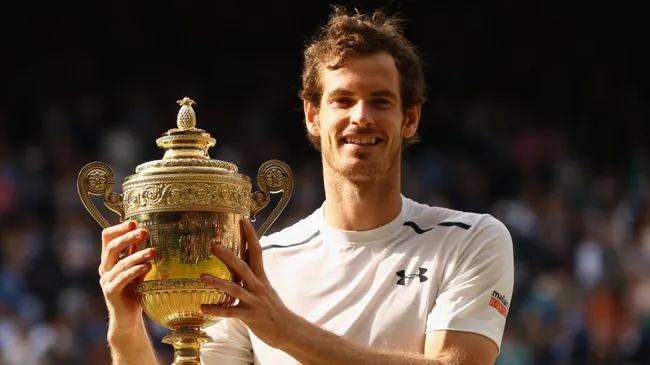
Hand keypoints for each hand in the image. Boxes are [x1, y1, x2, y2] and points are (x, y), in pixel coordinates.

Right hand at [99, 220, 154, 330]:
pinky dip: (135, 271)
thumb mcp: (137, 269)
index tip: (134, 222)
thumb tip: (143, 232)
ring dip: (138, 255)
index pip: (107, 238)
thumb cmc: (134, 291)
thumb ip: (136, 253)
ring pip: (120, 263)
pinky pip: (122, 278)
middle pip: (112, 247)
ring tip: (153, 251)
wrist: (128, 318)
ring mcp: (106, 281)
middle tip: (144, 232)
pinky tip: (148, 266)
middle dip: (128, 237)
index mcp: (109, 260)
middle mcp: (105, 268)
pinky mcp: (111, 292)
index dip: (119, 229)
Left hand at [200, 218, 296, 347]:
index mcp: (261, 277)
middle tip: (214, 245)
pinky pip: (231, 312)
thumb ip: (253, 277)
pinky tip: (202, 308)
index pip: (256, 251)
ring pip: (235, 289)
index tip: (242, 219)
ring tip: (202, 277)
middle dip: (229, 255)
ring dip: (218, 282)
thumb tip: (241, 264)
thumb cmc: (273, 309)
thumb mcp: (265, 289)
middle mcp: (258, 286)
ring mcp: (254, 301)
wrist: (288, 330)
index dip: (250, 235)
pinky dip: (216, 310)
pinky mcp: (250, 316)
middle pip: (243, 267)